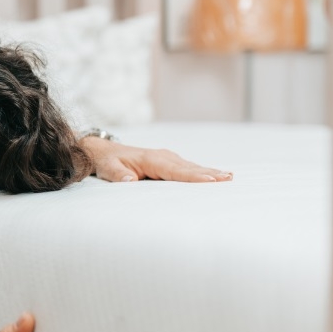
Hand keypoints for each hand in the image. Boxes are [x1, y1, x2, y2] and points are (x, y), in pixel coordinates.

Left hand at [79, 136, 232, 182]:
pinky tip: (217, 176)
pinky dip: (202, 171)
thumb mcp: (107, 168)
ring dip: (210, 171)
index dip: (192, 176)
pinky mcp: (168, 162)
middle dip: (209, 173)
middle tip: (228, 179)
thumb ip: (118, 174)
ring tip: (229, 177)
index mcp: (150, 159)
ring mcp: (167, 158)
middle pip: (188, 167)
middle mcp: (162, 156)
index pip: (175, 170)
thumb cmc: (107, 161)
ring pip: (191, 166)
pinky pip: (187, 168)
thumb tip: (129, 179)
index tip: (209, 180)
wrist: (104, 151)